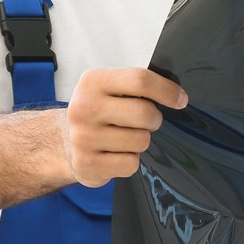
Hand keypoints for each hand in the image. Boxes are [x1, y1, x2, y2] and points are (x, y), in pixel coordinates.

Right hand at [60, 67, 187, 186]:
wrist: (63, 142)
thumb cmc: (97, 113)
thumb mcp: (109, 88)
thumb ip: (137, 86)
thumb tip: (177, 96)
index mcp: (93, 82)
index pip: (140, 80)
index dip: (167, 90)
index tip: (180, 99)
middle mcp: (84, 107)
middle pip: (144, 113)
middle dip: (154, 120)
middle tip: (147, 122)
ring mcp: (83, 137)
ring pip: (140, 141)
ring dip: (141, 141)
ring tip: (125, 138)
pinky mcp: (87, 163)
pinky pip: (130, 164)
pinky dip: (130, 161)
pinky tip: (116, 154)